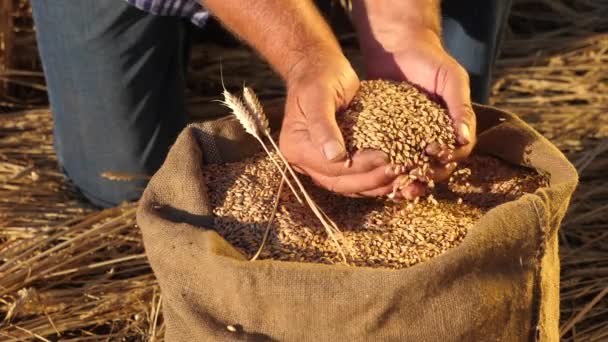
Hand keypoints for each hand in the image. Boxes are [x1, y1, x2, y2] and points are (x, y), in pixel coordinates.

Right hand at [279, 53, 397, 196]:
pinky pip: (354, 179)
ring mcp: (319, 165)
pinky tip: (395, 177)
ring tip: (402, 176)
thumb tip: (334, 156)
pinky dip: (374, 180)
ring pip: (349, 186)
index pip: (329, 167)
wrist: (319, 68)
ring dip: (376, 185)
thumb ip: (323, 125)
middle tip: (399, 170)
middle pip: (339, 182)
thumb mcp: (319, 95)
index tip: (385, 158)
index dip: (358, 166)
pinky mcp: (335, 163)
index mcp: (295, 147)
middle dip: (371, 179)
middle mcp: (304, 162)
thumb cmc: (319, 76)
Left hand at [362, 27, 476, 198]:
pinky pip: (388, 157)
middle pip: (434, 167)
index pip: (456, 153)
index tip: (434, 157)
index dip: (447, 160)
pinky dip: (386, 169)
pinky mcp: (387, 136)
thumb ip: (461, 107)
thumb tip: (465, 138)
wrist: (399, 47)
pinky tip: (376, 176)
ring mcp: (410, 139)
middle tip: (411, 186)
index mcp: (452, 128)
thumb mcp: (452, 79)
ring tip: (395, 190)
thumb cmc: (431, 61)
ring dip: (405, 181)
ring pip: (411, 168)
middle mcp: (433, 138)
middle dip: (424, 178)